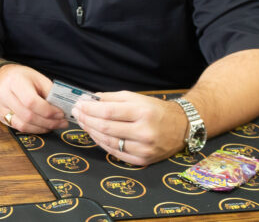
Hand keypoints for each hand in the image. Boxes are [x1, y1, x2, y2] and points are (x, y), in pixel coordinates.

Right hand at [0, 65, 66, 133]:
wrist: (3, 77)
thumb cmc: (23, 77)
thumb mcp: (39, 78)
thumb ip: (50, 93)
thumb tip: (62, 109)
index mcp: (15, 81)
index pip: (31, 101)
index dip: (48, 111)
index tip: (61, 113)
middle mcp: (4, 95)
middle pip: (28, 116)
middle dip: (49, 122)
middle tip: (62, 122)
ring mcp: (0, 107)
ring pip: (23, 125)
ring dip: (42, 128)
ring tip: (55, 125)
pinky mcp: (1, 116)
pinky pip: (19, 128)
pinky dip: (34, 129)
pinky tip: (43, 126)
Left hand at [73, 91, 187, 165]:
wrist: (182, 127)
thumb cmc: (156, 110)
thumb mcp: (136, 98)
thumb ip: (111, 98)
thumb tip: (89, 99)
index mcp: (143, 112)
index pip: (108, 112)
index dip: (89, 109)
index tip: (79, 104)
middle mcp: (144, 132)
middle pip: (106, 128)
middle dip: (87, 120)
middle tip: (77, 113)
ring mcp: (144, 149)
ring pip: (109, 142)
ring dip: (91, 132)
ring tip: (83, 123)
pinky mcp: (143, 160)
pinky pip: (116, 153)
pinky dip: (102, 144)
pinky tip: (95, 135)